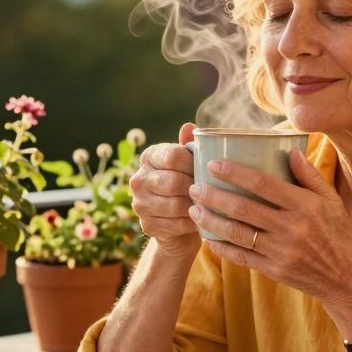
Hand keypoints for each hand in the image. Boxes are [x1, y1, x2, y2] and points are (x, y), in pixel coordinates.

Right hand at [129, 122, 200, 258]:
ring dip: (195, 207)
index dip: (194, 163)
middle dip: (197, 188)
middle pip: (174, 182)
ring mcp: (140, 203)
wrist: (179, 223)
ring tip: (209, 206)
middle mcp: (138, 179)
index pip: (173, 155)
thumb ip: (189, 146)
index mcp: (149, 157)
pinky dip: (191, 223)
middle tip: (212, 191)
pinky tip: (200, 220)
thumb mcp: (189, 163)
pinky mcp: (147, 225)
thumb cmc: (188, 185)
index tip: (208, 170)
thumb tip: (188, 127)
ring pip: (175, 205)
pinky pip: (175, 224)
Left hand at [187, 150, 351, 314]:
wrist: (347, 280)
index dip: (235, 173)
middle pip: (243, 208)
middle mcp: (292, 228)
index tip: (213, 165)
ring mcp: (281, 252)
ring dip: (211, 221)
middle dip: (214, 196)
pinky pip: (241, 257)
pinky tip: (208, 237)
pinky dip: (222, 247)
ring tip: (193, 209)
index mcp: (306, 206)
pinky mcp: (274, 271)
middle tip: (194, 187)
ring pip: (237, 233)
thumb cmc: (339, 235)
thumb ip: (311, 176)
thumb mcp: (332, 202)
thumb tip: (292, 151)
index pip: (263, 184)